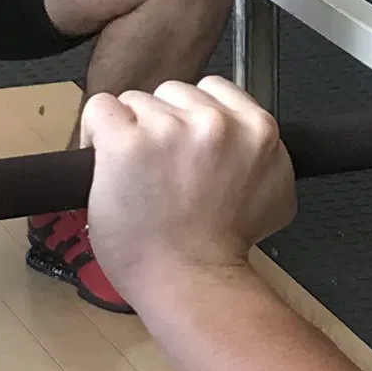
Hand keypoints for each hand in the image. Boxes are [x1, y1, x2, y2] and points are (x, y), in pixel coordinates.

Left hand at [79, 75, 294, 294]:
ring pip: (136, 101)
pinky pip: (100, 109)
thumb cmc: (221, 250)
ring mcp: (169, 128)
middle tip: (160, 167)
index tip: (184, 146)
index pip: (214, 90)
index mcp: (256, 129)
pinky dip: (96, 132)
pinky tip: (104, 160)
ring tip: (135, 173)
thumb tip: (252, 148)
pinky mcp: (126, 141)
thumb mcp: (275, 198)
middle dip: (163, 125)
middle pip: (172, 93)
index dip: (192, 117)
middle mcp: (215, 122)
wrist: (191, 280)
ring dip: (131, 132)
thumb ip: (267, 160)